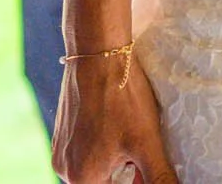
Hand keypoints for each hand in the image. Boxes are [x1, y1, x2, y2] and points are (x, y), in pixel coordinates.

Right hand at [53, 52, 177, 183]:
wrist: (97, 51)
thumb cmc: (121, 97)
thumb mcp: (147, 145)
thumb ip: (160, 180)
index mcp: (81, 177)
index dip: (138, 181)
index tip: (146, 162)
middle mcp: (64, 167)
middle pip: (106, 183)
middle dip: (129, 174)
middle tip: (143, 151)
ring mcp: (61, 148)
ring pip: (98, 168)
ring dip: (119, 162)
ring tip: (132, 137)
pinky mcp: (63, 131)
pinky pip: (87, 151)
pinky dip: (106, 147)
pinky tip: (119, 126)